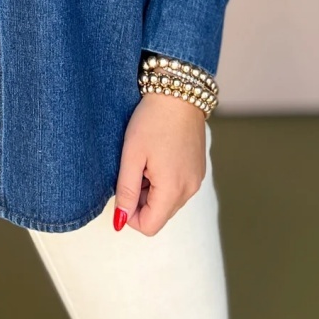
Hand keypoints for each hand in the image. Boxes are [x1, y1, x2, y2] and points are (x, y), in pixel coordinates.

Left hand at [112, 91, 206, 235]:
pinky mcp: (198, 170)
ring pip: (168, 202)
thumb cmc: (152, 120)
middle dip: (141, 201)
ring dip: (152, 191)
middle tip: (133, 169)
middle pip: (160, 215)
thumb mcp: (132, 155)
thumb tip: (119, 220)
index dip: (129, 215)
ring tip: (145, 161)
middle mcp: (190, 189)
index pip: (149, 226)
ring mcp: (197, 180)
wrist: (179, 92)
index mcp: (173, 188)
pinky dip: (164, 181)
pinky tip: (157, 156)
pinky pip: (178, 188)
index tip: (122, 189)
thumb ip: (125, 190)